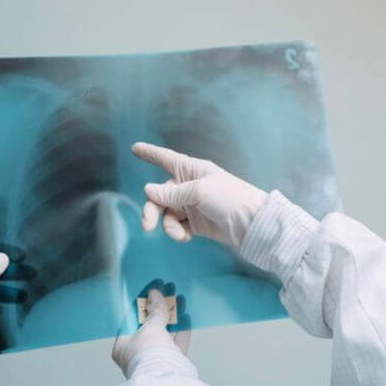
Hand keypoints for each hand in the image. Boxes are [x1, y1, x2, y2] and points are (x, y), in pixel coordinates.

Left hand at [112, 287, 189, 377]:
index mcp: (123, 344)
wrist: (166, 381)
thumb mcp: (150, 328)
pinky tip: (186, 316)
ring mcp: (155, 357)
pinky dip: (182, 329)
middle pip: (150, 323)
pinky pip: (176, 342)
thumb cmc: (149, 357)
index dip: (143, 300)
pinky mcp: (171, 362)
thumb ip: (155, 310)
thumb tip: (155, 295)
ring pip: (165, 331)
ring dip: (173, 314)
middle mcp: (138, 352)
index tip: (153, 287)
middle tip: (169, 289)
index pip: (132, 316)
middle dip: (160, 305)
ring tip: (180, 298)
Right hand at [132, 142, 266, 245]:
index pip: (166, 159)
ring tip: (179, 234)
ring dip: (168, 225)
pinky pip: (177, 226)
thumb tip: (148, 190)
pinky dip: (177, 233)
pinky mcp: (196, 223)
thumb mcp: (199, 191)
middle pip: (160, 194)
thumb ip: (172, 193)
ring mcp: (191, 205)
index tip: (134, 148)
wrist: (251, 224)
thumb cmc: (229, 198)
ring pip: (167, 213)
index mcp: (191, 170)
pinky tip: (185, 237)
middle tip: (147, 225)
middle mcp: (188, 186)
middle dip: (152, 209)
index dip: (150, 153)